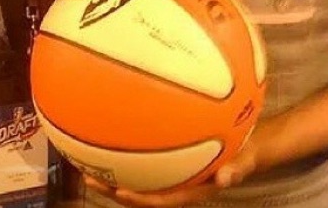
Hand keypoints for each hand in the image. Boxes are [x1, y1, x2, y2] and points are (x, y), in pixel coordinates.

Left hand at [81, 138, 260, 206]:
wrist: (245, 145)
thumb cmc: (243, 153)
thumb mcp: (245, 161)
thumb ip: (237, 169)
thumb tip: (227, 178)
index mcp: (190, 190)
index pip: (160, 199)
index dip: (139, 199)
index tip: (119, 191)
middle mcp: (174, 182)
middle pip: (138, 190)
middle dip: (111, 187)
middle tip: (87, 176)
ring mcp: (168, 171)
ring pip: (134, 174)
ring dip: (109, 170)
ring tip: (82, 157)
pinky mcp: (165, 157)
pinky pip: (139, 155)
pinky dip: (122, 147)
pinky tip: (104, 128)